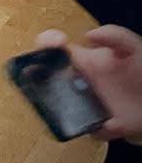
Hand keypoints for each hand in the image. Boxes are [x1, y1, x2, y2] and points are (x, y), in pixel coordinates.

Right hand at [37, 27, 141, 141]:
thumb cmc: (140, 71)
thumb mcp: (132, 48)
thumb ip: (115, 36)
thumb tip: (88, 36)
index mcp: (80, 60)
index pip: (52, 47)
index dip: (46, 42)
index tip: (56, 43)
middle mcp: (72, 81)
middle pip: (41, 75)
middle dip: (31, 72)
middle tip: (33, 72)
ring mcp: (77, 104)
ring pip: (49, 101)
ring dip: (44, 99)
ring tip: (47, 97)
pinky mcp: (88, 125)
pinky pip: (70, 127)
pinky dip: (66, 126)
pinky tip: (69, 120)